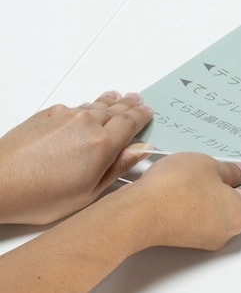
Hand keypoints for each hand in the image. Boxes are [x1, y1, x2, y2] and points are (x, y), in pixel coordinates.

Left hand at [0, 91, 152, 224]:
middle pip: (116, 109)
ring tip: (119, 97)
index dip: (142, 116)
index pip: (131, 122)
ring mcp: (67, 115)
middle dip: (130, 105)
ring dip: (111, 101)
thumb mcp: (88, 192)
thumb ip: (118, 167)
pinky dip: (89, 106)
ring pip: (97, 104)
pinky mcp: (49, 113)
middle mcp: (87, 123)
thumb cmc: (39, 195)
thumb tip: (141, 150)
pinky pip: (77, 106)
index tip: (147, 112)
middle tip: (138, 100)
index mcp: (102, 144)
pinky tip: (90, 108)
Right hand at [122, 152, 240, 250]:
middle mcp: (225, 231)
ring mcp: (204, 237)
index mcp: (239, 214)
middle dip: (226, 181)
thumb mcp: (209, 165)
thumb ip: (231, 169)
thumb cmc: (175, 188)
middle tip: (216, 162)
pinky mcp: (184, 237)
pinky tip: (182, 183)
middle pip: (234, 201)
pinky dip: (194, 200)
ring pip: (214, 207)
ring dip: (208, 189)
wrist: (138, 211)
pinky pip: (197, 214)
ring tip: (195, 170)